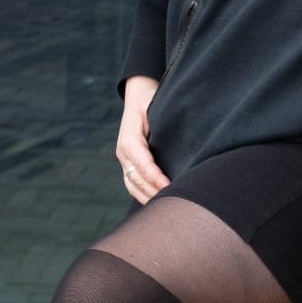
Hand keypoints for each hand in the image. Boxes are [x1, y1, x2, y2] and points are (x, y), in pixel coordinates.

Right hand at [115, 76, 170, 202]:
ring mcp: (123, 159)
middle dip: (154, 191)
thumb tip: (178, 142)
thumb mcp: (156, 107)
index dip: (156, 177)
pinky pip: (132, 183)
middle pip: (137, 179)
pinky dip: (143, 194)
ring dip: (148, 197)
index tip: (170, 186)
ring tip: (166, 207)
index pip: (143, 164)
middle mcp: (123, 151)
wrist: (138, 95)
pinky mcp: (127, 163)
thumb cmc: (150, 99)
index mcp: (129, 139)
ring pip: (133, 185)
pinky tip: (157, 202)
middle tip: (174, 202)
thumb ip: (163, 125)